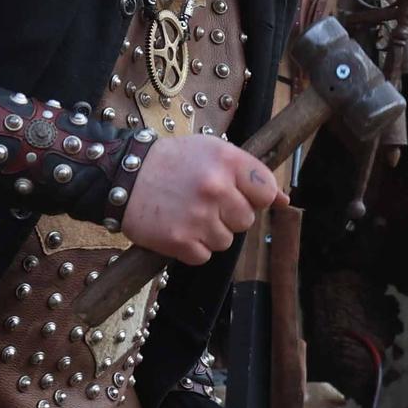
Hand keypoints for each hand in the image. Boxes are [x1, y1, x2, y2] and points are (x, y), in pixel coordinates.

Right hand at [121, 136, 285, 264]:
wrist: (123, 175)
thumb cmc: (172, 162)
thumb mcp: (212, 151)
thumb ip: (249, 172)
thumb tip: (284, 200)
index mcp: (226, 161)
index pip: (266, 191)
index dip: (254, 197)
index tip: (239, 195)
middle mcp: (215, 188)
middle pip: (246, 221)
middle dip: (229, 216)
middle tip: (205, 204)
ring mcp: (198, 217)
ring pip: (226, 242)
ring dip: (210, 233)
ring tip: (188, 214)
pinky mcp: (180, 241)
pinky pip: (203, 256)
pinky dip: (192, 248)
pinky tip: (178, 228)